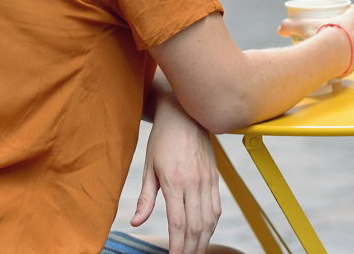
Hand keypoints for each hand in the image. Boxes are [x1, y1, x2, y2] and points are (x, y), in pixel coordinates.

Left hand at [132, 94, 221, 253]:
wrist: (184, 114)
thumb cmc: (162, 139)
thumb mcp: (148, 167)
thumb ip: (145, 198)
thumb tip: (136, 223)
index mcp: (175, 181)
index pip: (178, 223)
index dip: (176, 245)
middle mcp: (195, 183)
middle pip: (197, 226)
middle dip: (191, 248)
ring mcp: (208, 180)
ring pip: (210, 219)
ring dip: (204, 240)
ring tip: (195, 252)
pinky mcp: (215, 176)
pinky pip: (216, 207)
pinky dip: (212, 224)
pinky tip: (205, 233)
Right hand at [277, 4, 353, 73]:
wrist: (330, 57)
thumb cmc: (321, 37)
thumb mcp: (304, 26)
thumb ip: (290, 25)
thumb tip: (280, 29)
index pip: (353, 10)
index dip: (346, 12)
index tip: (336, 15)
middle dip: (348, 28)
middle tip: (333, 32)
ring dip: (349, 43)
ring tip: (336, 47)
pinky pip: (353, 59)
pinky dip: (346, 59)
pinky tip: (338, 60)